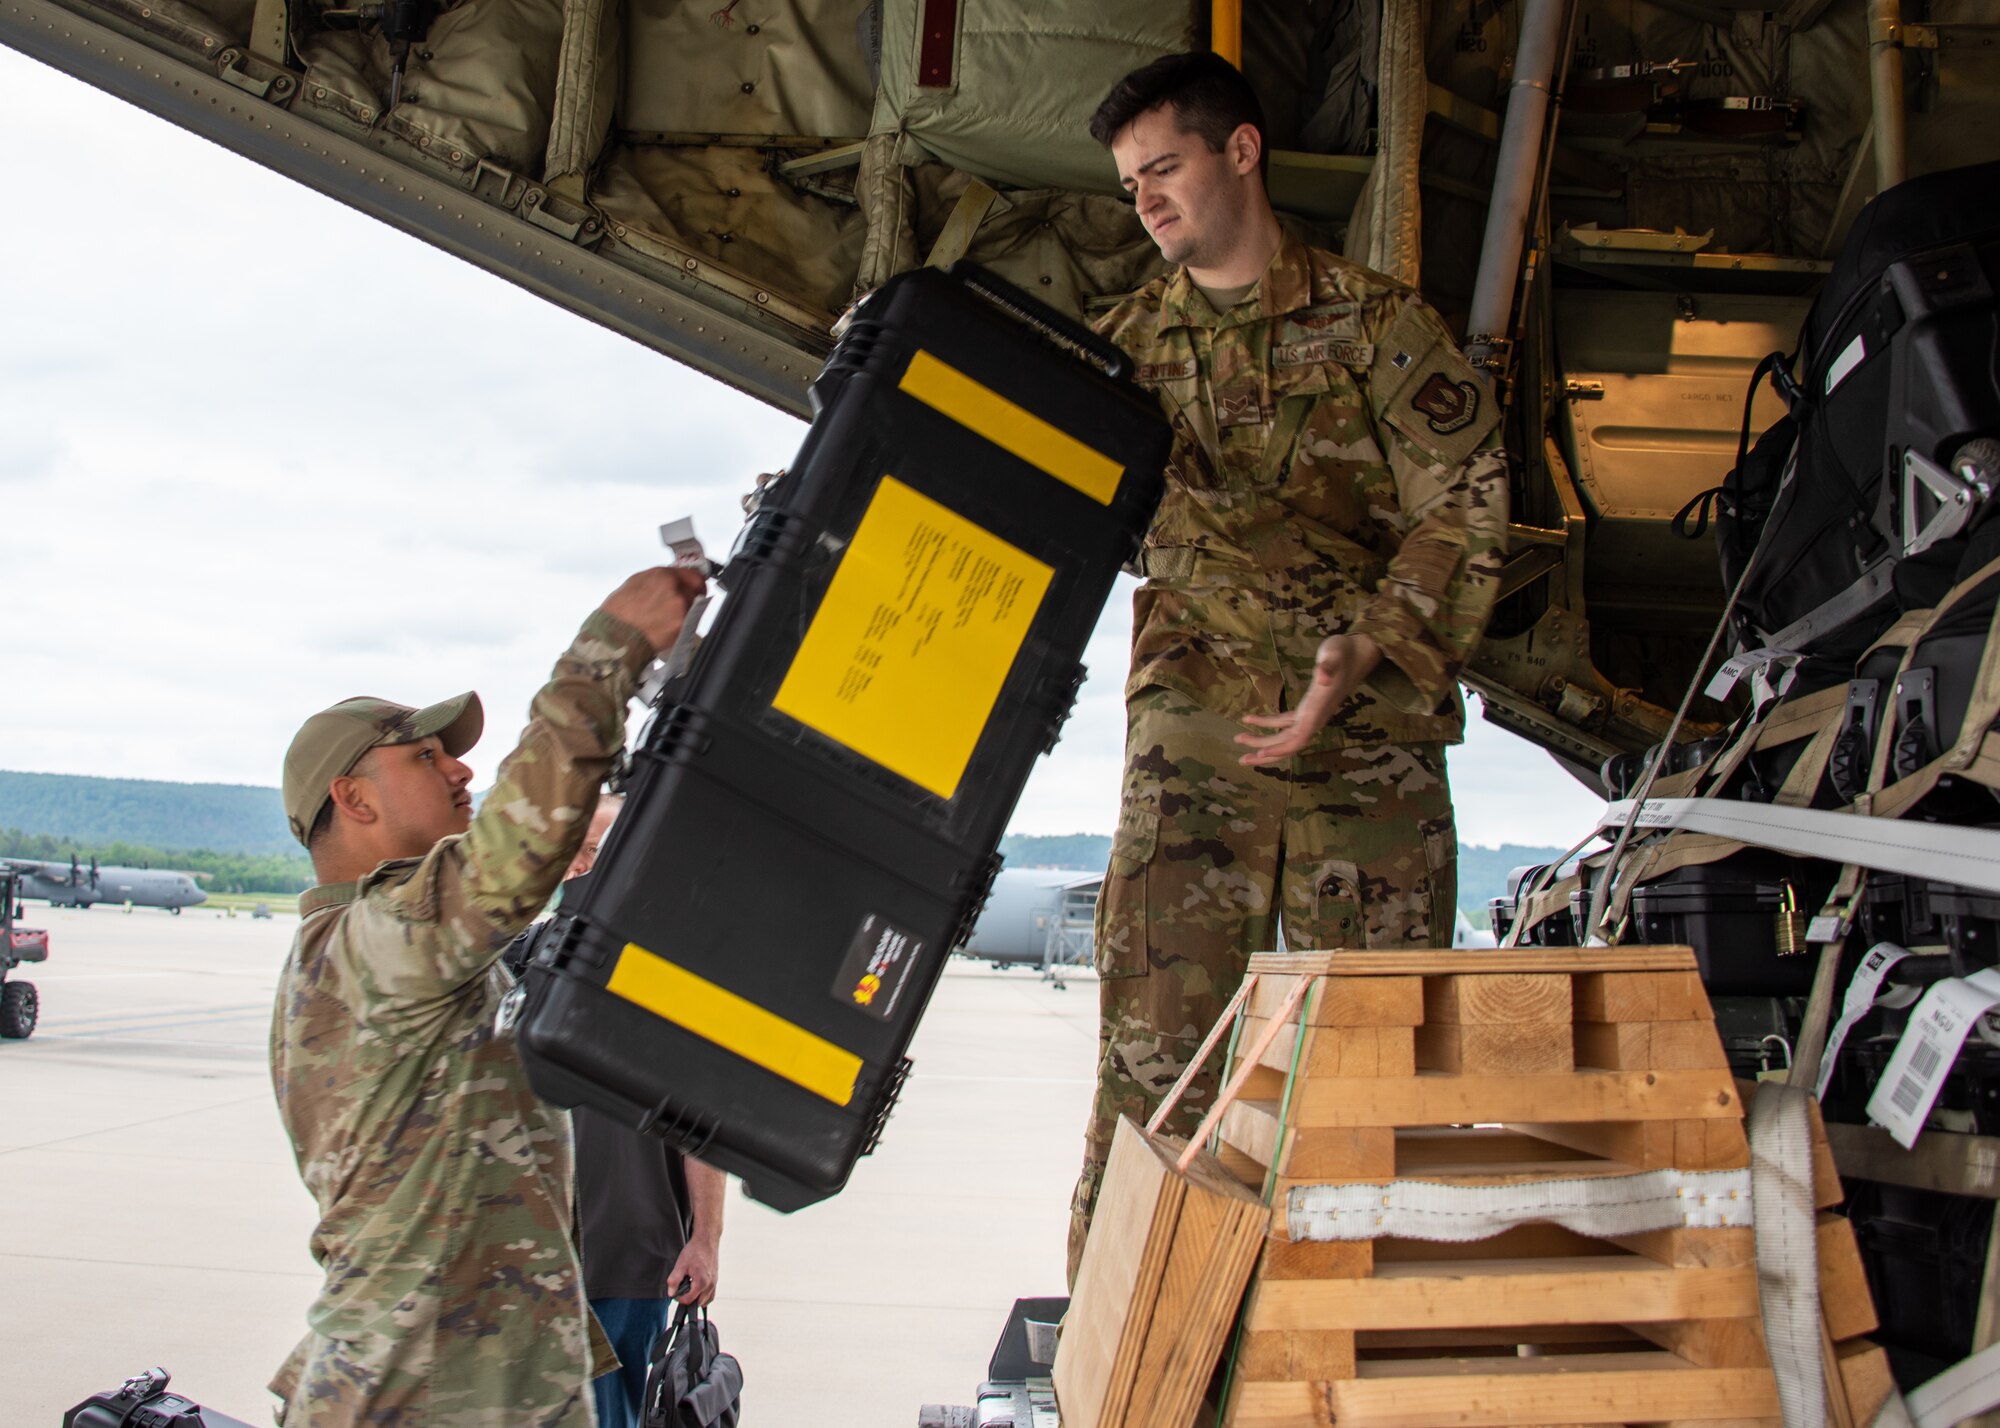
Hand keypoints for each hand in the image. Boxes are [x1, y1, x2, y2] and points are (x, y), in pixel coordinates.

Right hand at [600, 567, 707, 655]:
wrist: (615, 635)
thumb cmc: (619, 613)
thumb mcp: (635, 584)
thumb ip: (658, 581)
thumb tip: (670, 582)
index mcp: (662, 575)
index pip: (692, 574)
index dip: (695, 582)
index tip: (697, 587)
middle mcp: (674, 587)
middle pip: (696, 590)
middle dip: (692, 597)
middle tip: (685, 606)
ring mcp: (680, 606)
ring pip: (693, 608)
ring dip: (685, 613)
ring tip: (666, 620)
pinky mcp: (682, 624)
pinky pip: (689, 623)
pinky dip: (681, 626)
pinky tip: (665, 629)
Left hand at [665, 1235, 718, 1306]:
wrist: (707, 1240)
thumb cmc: (695, 1250)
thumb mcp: (680, 1265)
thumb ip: (674, 1280)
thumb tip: (671, 1293)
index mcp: (701, 1282)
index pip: (688, 1300)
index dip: (679, 1298)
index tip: (675, 1292)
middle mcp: (710, 1284)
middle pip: (698, 1303)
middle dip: (689, 1299)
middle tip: (682, 1290)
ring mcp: (714, 1282)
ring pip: (706, 1300)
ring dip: (697, 1299)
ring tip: (689, 1290)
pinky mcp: (716, 1279)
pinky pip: (711, 1294)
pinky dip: (704, 1295)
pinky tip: (698, 1289)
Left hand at [1235, 633, 1381, 766]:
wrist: (1359, 652)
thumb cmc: (1345, 651)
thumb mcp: (1335, 653)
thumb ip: (1328, 666)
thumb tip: (1323, 677)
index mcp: (1318, 709)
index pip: (1299, 738)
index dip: (1281, 749)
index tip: (1261, 754)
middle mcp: (1315, 717)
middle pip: (1289, 743)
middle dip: (1266, 753)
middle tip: (1241, 759)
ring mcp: (1312, 713)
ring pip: (1286, 736)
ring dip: (1264, 742)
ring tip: (1240, 740)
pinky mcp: (1309, 707)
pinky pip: (1286, 722)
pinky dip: (1268, 723)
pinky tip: (1250, 719)